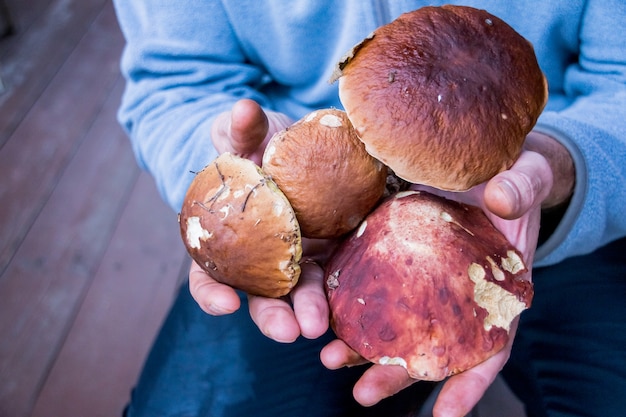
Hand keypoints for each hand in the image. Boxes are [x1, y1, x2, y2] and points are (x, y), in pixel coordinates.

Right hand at [190, 99, 331, 340]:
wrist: (293, 146)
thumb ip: (239, 129)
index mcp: (228, 238)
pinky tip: (352, 303)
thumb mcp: (244, 133)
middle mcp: (259, 257)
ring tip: (320, 326)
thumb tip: (244, 109)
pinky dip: (340, 290)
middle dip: (272, 315)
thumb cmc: (256, 143)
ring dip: (309, 310)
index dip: (212, 292)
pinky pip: (336, 274)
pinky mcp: (330, 251)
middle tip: (289, 332)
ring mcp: (296, 257)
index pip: (209, 273)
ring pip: (300, 292)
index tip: (225, 304)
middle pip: (260, 294)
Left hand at [320, 134, 571, 414]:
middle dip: (396, 374)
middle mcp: (456, 296)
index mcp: (497, 291)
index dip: (470, 382)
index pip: (490, 346)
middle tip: (363, 393)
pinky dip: (347, 298)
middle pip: (429, 345)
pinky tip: (322, 308)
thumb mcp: (526, 177)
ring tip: (329, 358)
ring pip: (394, 322)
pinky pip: (370, 278)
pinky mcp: (393, 251)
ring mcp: (422, 278)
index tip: (446, 416)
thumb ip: (519, 189)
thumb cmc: (515, 177)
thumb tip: (500, 201)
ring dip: (362, 346)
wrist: (487, 161)